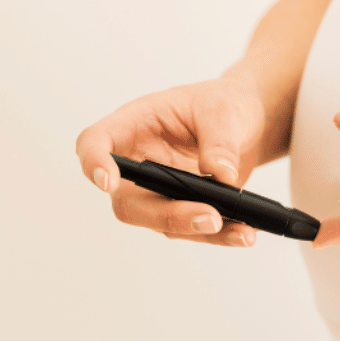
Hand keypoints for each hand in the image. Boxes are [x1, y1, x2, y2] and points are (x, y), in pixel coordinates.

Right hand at [75, 76, 266, 247]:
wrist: (245, 122)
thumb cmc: (222, 104)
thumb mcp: (224, 111)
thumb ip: (220, 141)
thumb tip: (221, 175)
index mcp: (133, 124)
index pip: (95, 142)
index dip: (94, 162)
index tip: (108, 182)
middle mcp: (137, 161)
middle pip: (127, 199)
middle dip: (164, 214)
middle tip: (210, 217)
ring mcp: (155, 190)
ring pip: (160, 222)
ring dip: (198, 230)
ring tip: (240, 232)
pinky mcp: (180, 208)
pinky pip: (191, 229)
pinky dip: (219, 235)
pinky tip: (244, 233)